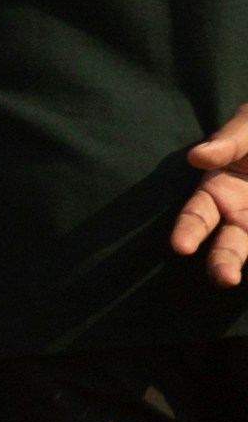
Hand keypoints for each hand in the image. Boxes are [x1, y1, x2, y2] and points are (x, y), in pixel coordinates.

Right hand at [173, 105, 247, 285]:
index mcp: (217, 192)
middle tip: (225, 278)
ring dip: (243, 266)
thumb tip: (196, 158)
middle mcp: (237, 216)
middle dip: (222, 264)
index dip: (187, 231)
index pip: (196, 217)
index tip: (180, 246)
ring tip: (237, 279)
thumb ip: (227, 142)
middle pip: (227, 247)